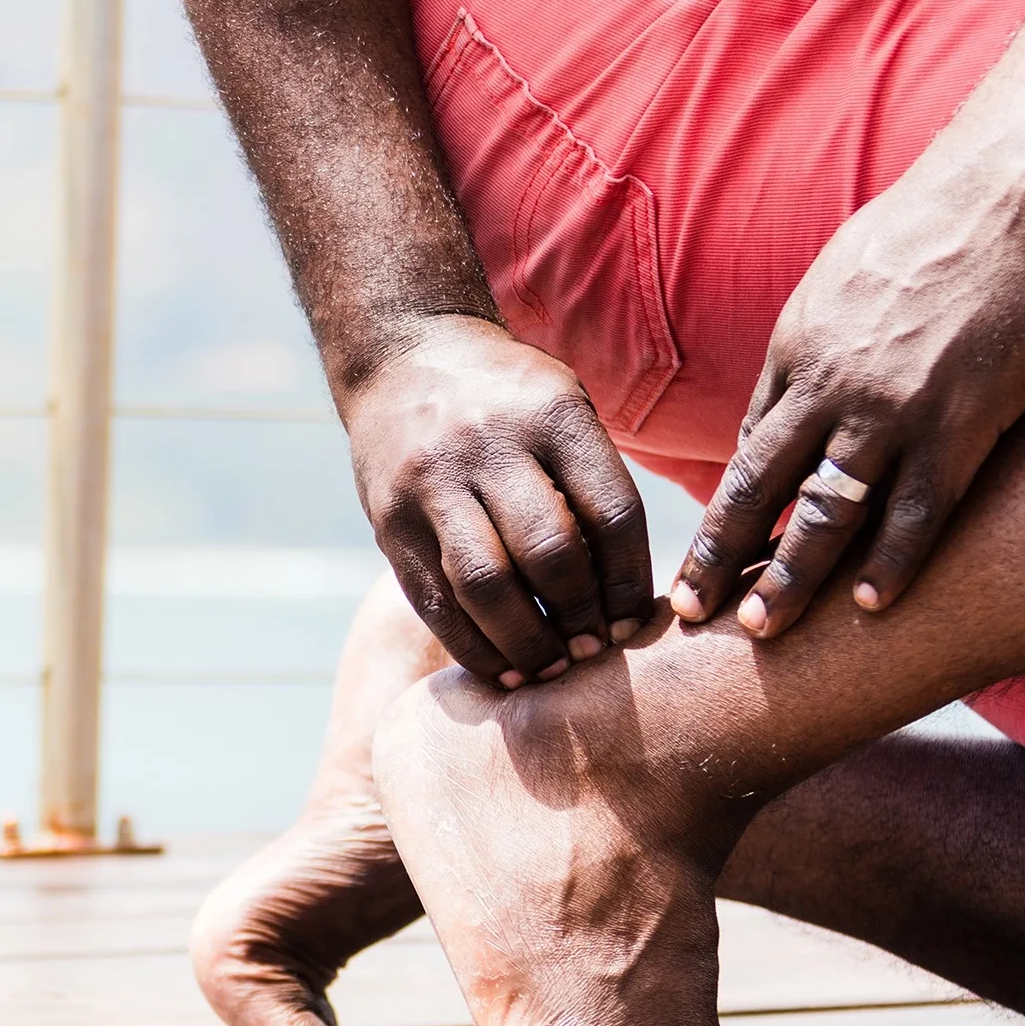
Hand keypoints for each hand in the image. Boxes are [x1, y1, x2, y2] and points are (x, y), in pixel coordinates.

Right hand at [344, 314, 652, 684]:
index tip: (633, 624)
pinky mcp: (390, 521)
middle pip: (550, 553)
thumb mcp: (564, 408)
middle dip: (579, 617)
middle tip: (593, 652)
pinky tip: (502, 668)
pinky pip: (435, 601)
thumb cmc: (509, 400)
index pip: (613, 514)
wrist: (404, 356)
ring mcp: (432, 483)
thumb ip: (594, 484)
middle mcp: (489, 444)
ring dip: (526, 643)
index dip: (630, 582)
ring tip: (549, 669)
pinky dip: (472, 646)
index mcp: (552, 415)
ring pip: (487, 585)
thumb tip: (624, 597)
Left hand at [670, 170, 1024, 636]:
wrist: (1010, 192)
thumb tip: (795, 385)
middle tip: (689, 612)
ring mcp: (891, 411)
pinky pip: (918, 512)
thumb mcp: (841, 278)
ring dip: (787, 576)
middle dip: (719, 555)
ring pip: (825, 512)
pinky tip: (868, 607)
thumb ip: (816, 341)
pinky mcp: (959, 425)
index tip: (708, 553)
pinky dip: (891, 564)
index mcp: (795, 351)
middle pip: (758, 486)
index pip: (751, 447)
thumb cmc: (929, 226)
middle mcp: (828, 387)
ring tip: (760, 631)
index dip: (729, 508)